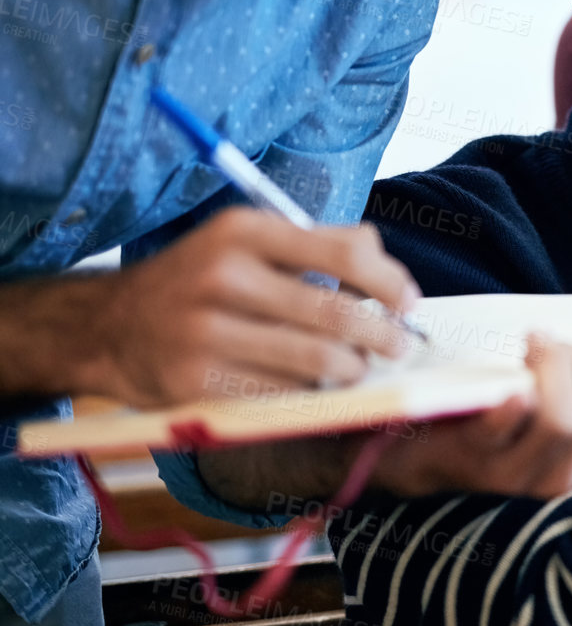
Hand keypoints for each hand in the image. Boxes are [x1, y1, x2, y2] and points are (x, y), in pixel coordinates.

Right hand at [74, 208, 419, 407]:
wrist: (107, 326)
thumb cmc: (200, 280)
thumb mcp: (248, 241)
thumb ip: (319, 243)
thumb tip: (385, 265)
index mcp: (244, 231)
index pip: (344, 252)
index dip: (389, 282)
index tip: (408, 302)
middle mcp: (223, 276)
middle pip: (336, 314)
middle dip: (383, 336)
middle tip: (399, 346)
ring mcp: (206, 332)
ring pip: (317, 360)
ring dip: (354, 369)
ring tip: (360, 368)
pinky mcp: (196, 382)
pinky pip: (283, 393)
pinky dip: (313, 394)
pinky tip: (317, 387)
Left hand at [371, 317, 571, 498]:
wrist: (423, 444)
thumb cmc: (511, 410)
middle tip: (548, 343)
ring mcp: (522, 476)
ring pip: (563, 419)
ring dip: (547, 364)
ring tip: (528, 348)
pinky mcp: (473, 465)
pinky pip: (505, 429)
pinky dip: (511, 403)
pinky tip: (510, 384)